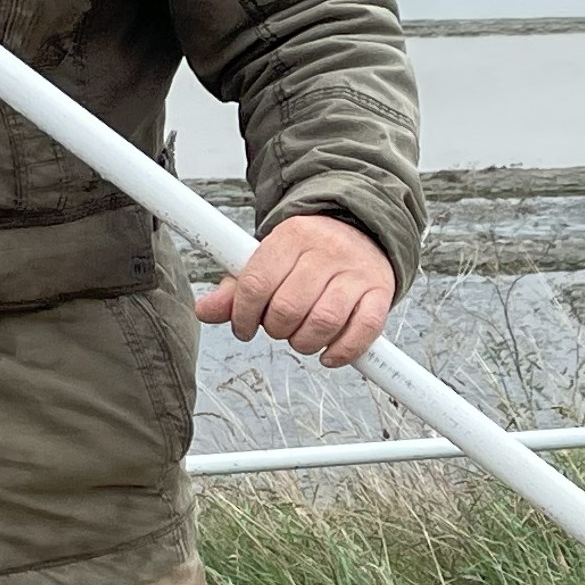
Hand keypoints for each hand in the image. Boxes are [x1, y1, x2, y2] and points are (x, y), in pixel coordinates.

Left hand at [194, 210, 394, 368]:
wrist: (363, 230)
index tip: (245, 328)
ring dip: (305, 343)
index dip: (244, 316)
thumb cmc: (308, 255)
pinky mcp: (380, 291)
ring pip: (324, 321)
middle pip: (288, 306)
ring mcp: (356, 271)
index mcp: (292, 236)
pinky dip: (342, 351)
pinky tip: (329, 354)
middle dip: (276, 330)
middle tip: (279, 329)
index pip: (257, 283)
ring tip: (302, 339)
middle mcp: (326, 250)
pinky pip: (363, 330)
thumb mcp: (271, 260)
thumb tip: (204, 311)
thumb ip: (237, 288)